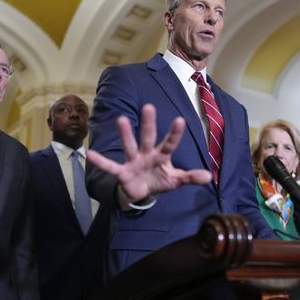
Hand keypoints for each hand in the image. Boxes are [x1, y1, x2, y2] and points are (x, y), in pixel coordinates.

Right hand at [86, 103, 211, 202]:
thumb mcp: (176, 180)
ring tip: (121, 119)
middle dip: (148, 124)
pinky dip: (101, 162)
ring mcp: (133, 161)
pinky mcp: (122, 172)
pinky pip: (111, 166)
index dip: (175, 134)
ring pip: (129, 145)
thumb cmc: (159, 180)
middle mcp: (147, 154)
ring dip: (125, 134)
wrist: (141, 193)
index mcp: (161, 155)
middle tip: (148, 106)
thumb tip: (209, 177)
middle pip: (148, 137)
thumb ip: (190, 177)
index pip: (170, 143)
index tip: (180, 120)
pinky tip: (90, 154)